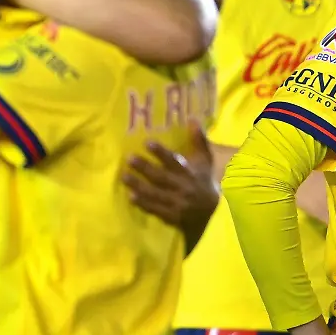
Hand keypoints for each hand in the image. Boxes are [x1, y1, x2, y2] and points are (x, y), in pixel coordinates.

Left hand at [123, 123, 218, 252]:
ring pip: (155, 193)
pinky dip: (144, 203)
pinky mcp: (171, 215)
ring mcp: (176, 202)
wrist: (211, 212)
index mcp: (190, 172)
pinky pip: (155, 209)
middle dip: (145, 168)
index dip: (162, 153)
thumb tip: (192, 119)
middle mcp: (183, 186)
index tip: (147, 143)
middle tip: (129, 158)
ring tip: (124, 176)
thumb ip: (199, 140)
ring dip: (139, 185)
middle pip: (162, 177)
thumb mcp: (205, 160)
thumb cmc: (204, 181)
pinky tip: (131, 197)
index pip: (175, 161)